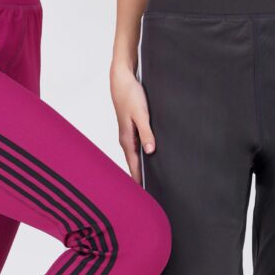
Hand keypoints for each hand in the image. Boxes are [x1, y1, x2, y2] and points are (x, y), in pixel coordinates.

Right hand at [110, 61, 154, 183]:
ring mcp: (129, 134)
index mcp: (127, 139)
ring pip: (136, 155)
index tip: (144, 195)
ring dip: (142, 165)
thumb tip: (150, 151)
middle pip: (134, 163)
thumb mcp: (142, 114)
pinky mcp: (132, 127)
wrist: (122, 79)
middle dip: (141, 177)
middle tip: (150, 193)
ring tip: (152, 179)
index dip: (139, 180)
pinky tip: (151, 157)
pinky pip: (138, 145)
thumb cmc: (131, 95)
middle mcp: (126, 139)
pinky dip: (144, 154)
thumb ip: (146, 132)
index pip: (134, 165)